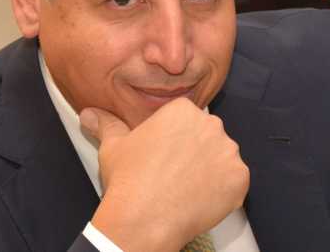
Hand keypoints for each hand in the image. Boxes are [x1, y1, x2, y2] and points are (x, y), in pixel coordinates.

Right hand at [80, 98, 249, 251]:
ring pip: (223, 158)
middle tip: (175, 174)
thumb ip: (107, 124)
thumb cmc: (129, 181)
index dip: (176, 141)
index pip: (187, 120)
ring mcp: (229, 151)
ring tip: (186, 188)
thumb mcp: (113, 146)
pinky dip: (224, 191)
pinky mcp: (240, 177)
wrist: (144, 219)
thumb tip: (89, 114)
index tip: (166, 156)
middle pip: (207, 136)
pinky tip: (200, 199)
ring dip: (210, 171)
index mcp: (183, 110)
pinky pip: (235, 181)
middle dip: (195, 153)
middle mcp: (211, 124)